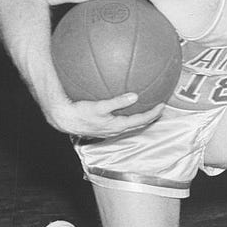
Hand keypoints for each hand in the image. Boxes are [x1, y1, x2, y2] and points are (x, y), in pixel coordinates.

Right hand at [45, 90, 163, 138]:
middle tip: (159, 107)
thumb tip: (134, 96)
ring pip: (129, 124)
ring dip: (139, 117)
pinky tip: (124, 104)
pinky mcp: (102, 126)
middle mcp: (115, 130)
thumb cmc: (79, 114)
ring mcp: (109, 130)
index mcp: (117, 126)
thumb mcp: (99, 107)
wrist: (63, 120)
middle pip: (138, 124)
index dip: (153, 114)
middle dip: (150, 116)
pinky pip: (120, 120)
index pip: (141, 121)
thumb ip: (117, 102)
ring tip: (146, 107)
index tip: (162, 106)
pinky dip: (127, 114)